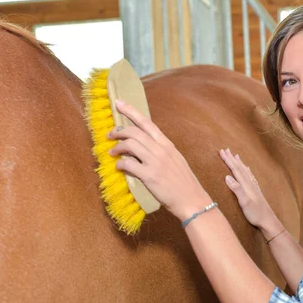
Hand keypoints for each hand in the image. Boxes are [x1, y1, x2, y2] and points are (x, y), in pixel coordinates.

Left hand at [108, 100, 211, 221]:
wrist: (192, 200)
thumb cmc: (183, 182)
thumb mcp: (175, 160)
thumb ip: (160, 152)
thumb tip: (142, 150)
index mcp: (167, 144)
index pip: (147, 123)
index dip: (131, 111)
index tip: (118, 103)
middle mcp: (161, 150)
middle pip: (134, 132)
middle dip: (118, 131)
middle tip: (110, 135)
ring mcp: (155, 162)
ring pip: (130, 145)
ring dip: (117, 147)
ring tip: (112, 153)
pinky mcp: (149, 176)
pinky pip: (128, 164)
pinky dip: (120, 164)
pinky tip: (119, 167)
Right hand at [220, 149, 278, 230]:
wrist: (268, 220)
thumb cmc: (255, 214)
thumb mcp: (244, 203)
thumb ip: (237, 189)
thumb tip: (227, 177)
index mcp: (246, 185)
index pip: (235, 169)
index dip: (228, 160)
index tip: (221, 151)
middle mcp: (250, 183)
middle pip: (240, 167)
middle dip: (232, 158)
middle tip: (225, 149)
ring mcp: (254, 187)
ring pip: (245, 170)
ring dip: (239, 162)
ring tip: (235, 155)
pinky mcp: (256, 191)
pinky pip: (250, 176)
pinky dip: (246, 170)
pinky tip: (247, 169)